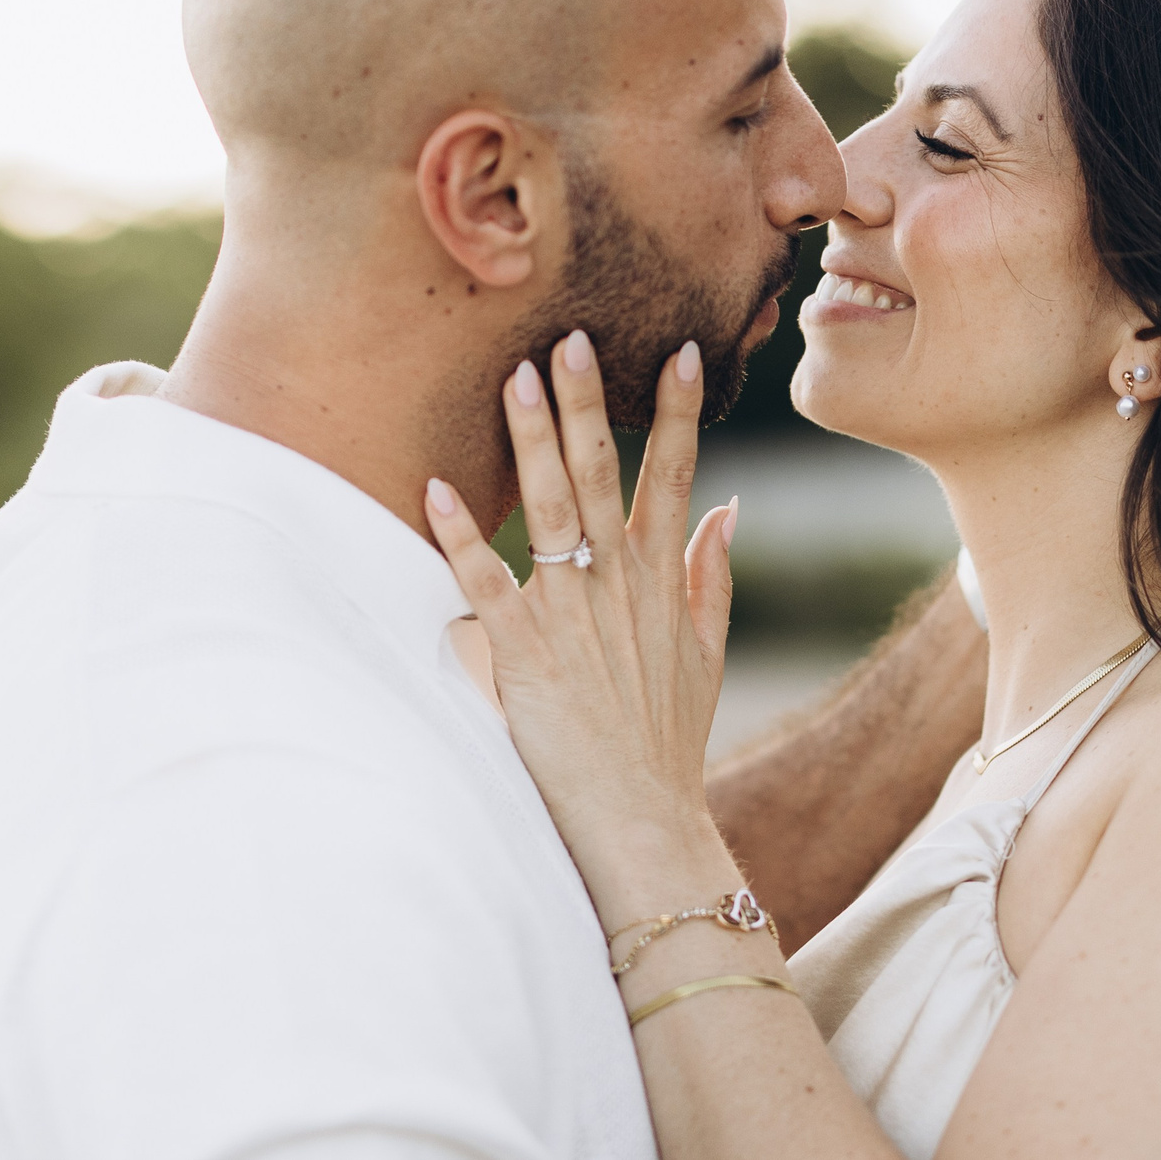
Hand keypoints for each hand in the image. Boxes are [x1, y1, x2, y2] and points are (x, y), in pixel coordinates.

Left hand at [425, 330, 742, 922]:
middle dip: (588, 404)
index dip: (681, 414)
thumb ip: (713, 578)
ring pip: (550, 510)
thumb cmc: (666, 743)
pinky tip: (435, 488)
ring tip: (513, 376)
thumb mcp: (707, 656)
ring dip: (531, 442)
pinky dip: (461, 535)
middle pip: (605, 475)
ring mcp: (573, 617)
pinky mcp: (525, 655)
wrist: (642, 823)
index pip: (677, 477)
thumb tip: (726, 508)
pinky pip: (487, 582)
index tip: (685, 352)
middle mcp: (620, 587)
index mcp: (663, 582)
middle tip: (571, 337)